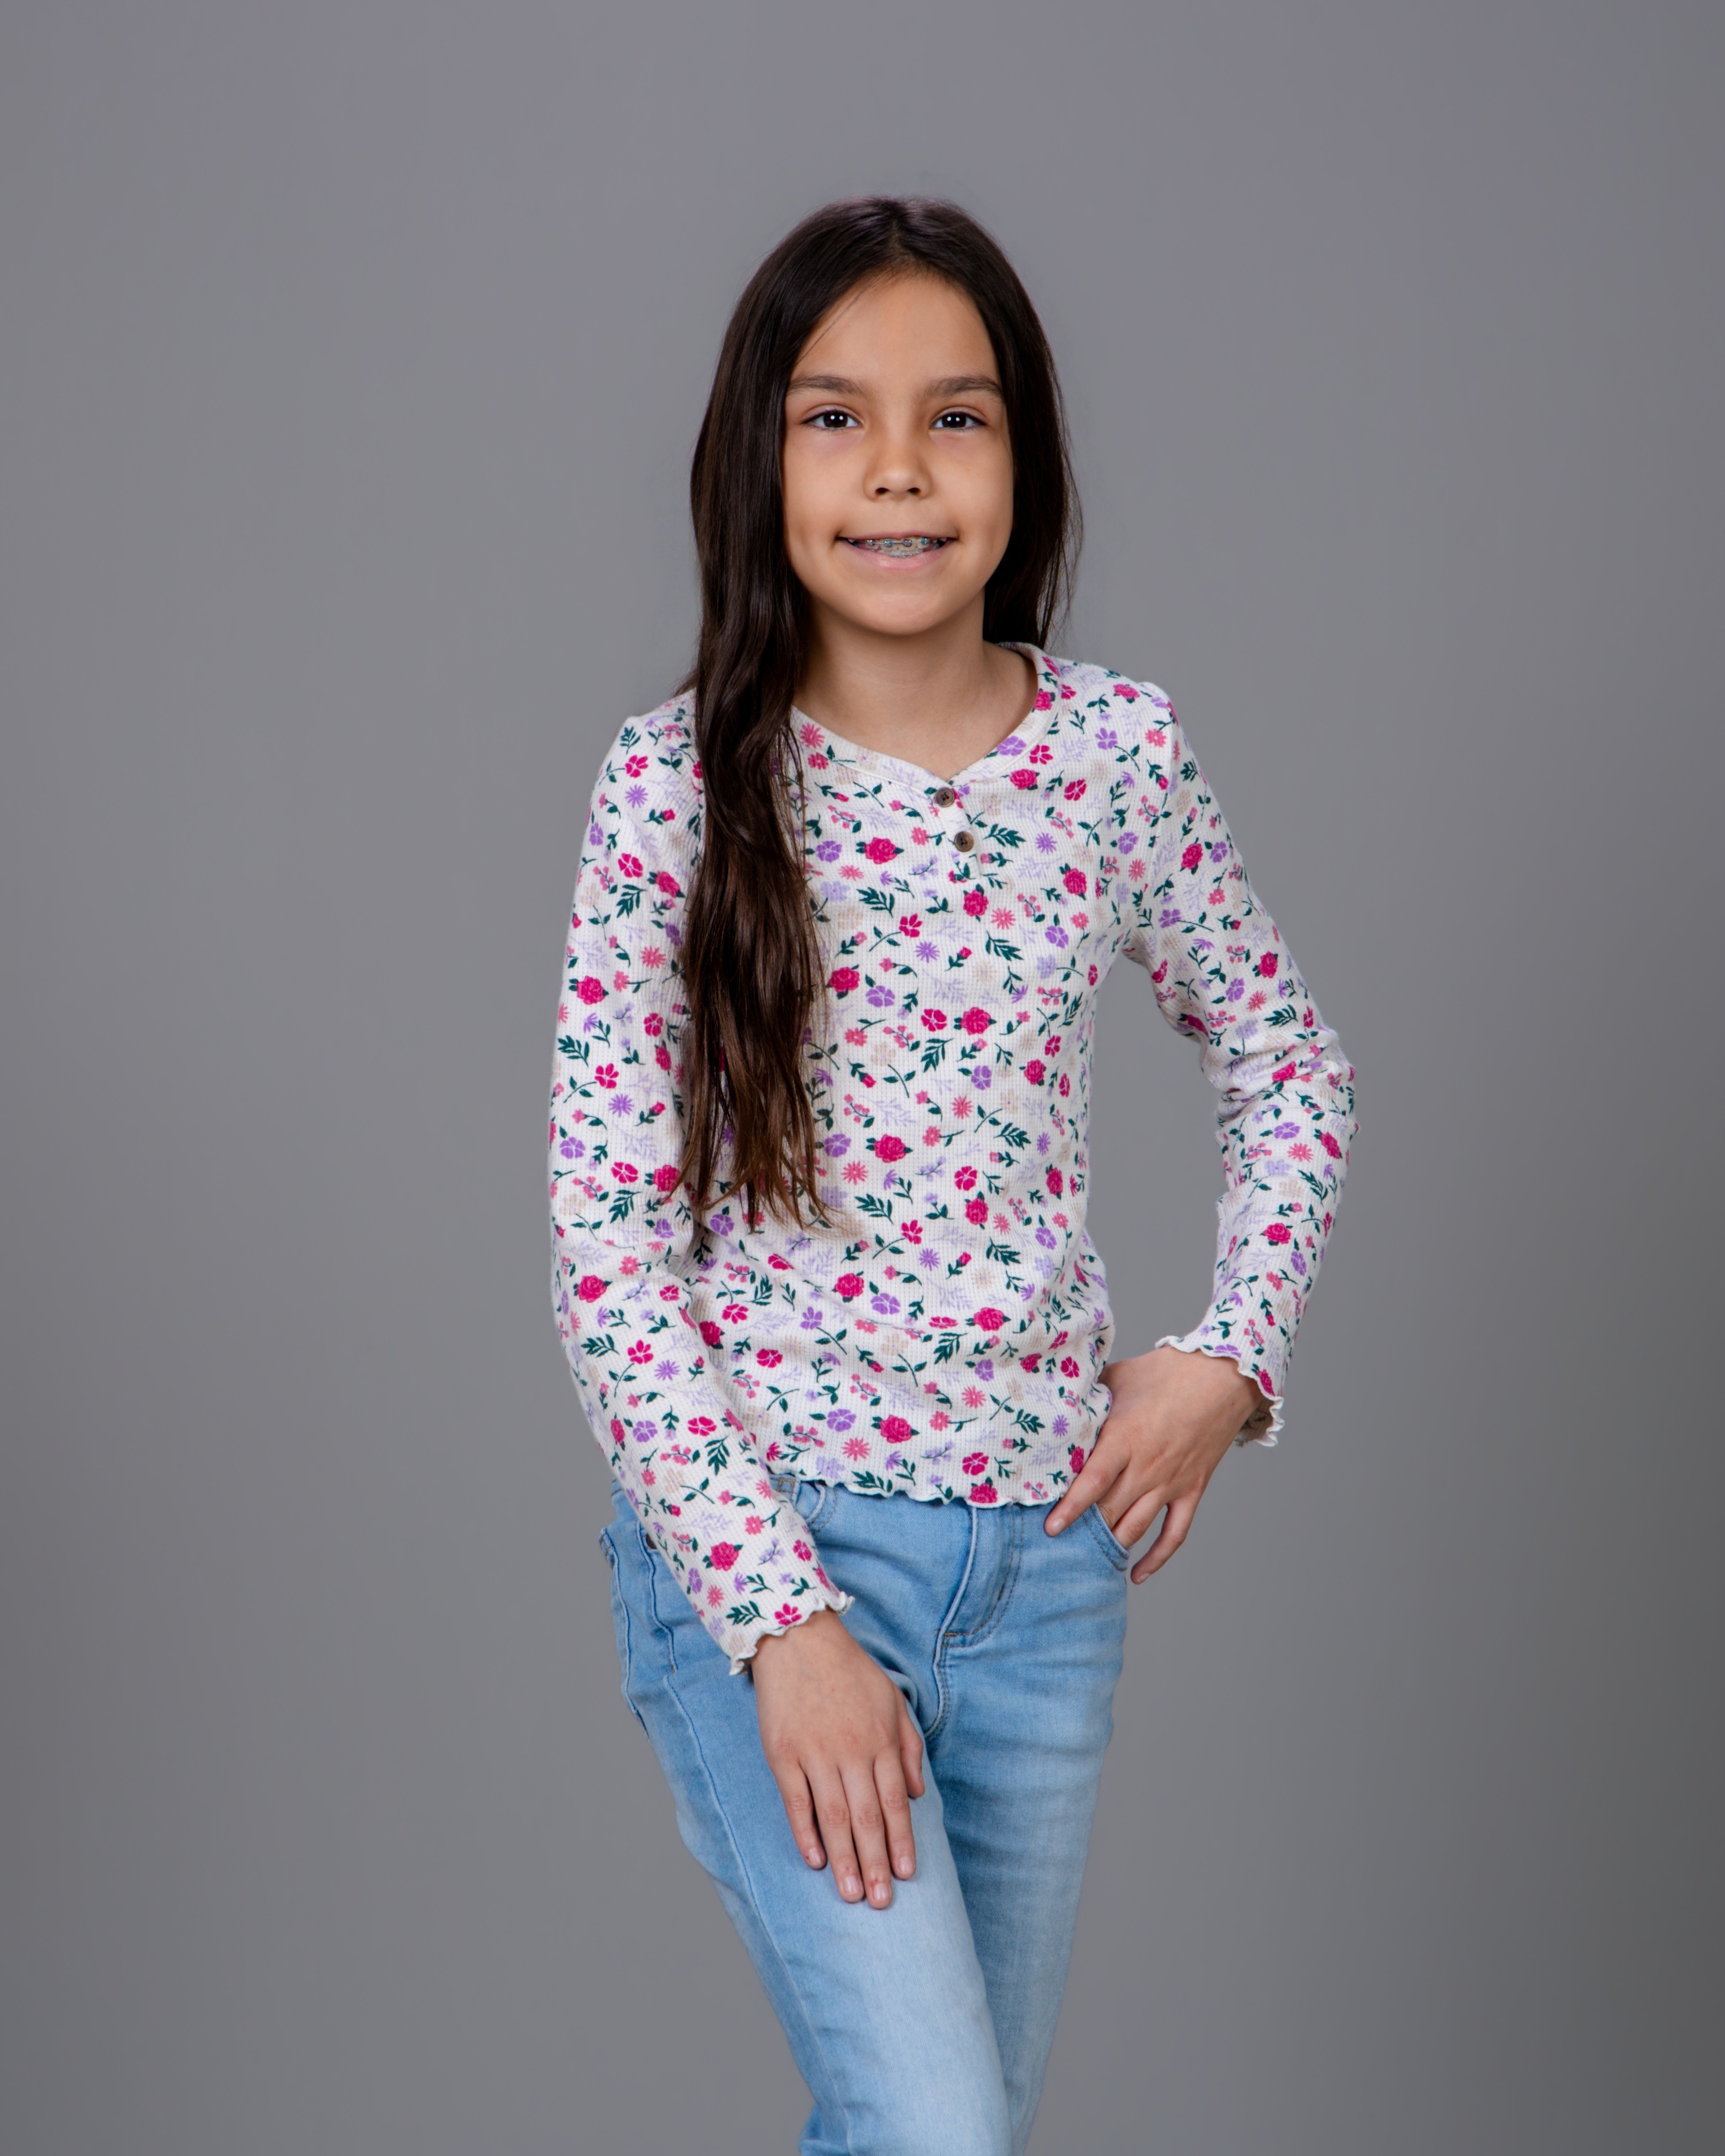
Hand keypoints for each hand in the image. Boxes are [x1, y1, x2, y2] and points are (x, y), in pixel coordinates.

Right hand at [751, 1608, 925, 1907]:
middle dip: (875, 1863)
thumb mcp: (892, 1700)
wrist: (798, 1638)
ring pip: (834, 1817)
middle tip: (882, 1903)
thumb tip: (917, 1794)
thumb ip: (909, 1747)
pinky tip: (815, 1860)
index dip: (900, 1841)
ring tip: (852, 1895)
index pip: (894, 1803)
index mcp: (880, 1740)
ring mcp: (815, 1753)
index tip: (906, 1875)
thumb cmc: (849, 1671)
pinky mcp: (783, 1753)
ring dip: (844, 1860)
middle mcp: (851, 1751)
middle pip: (867, 1818)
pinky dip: (806, 1833)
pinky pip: (796, 1801)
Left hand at [1046, 1346, 1263, 1583]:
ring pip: (1135, 1527)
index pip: (1091, 1483)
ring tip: (1086, 1557)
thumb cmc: (1167, 1371)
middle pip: (1109, 1511)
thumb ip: (1088, 1396)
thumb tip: (1057, 1405)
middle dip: (1084, 1530)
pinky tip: (1136, 1575)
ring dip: (1111, 1544)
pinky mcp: (1192, 1490)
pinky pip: (1174, 1534)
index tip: (1051, 1528)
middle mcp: (1147, 1467)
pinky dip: (1156, 1558)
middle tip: (1059, 1544)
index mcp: (1125, 1437)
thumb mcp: (1118, 1377)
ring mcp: (1171, 1482)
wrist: (1223, 1375)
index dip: (1069, 1509)